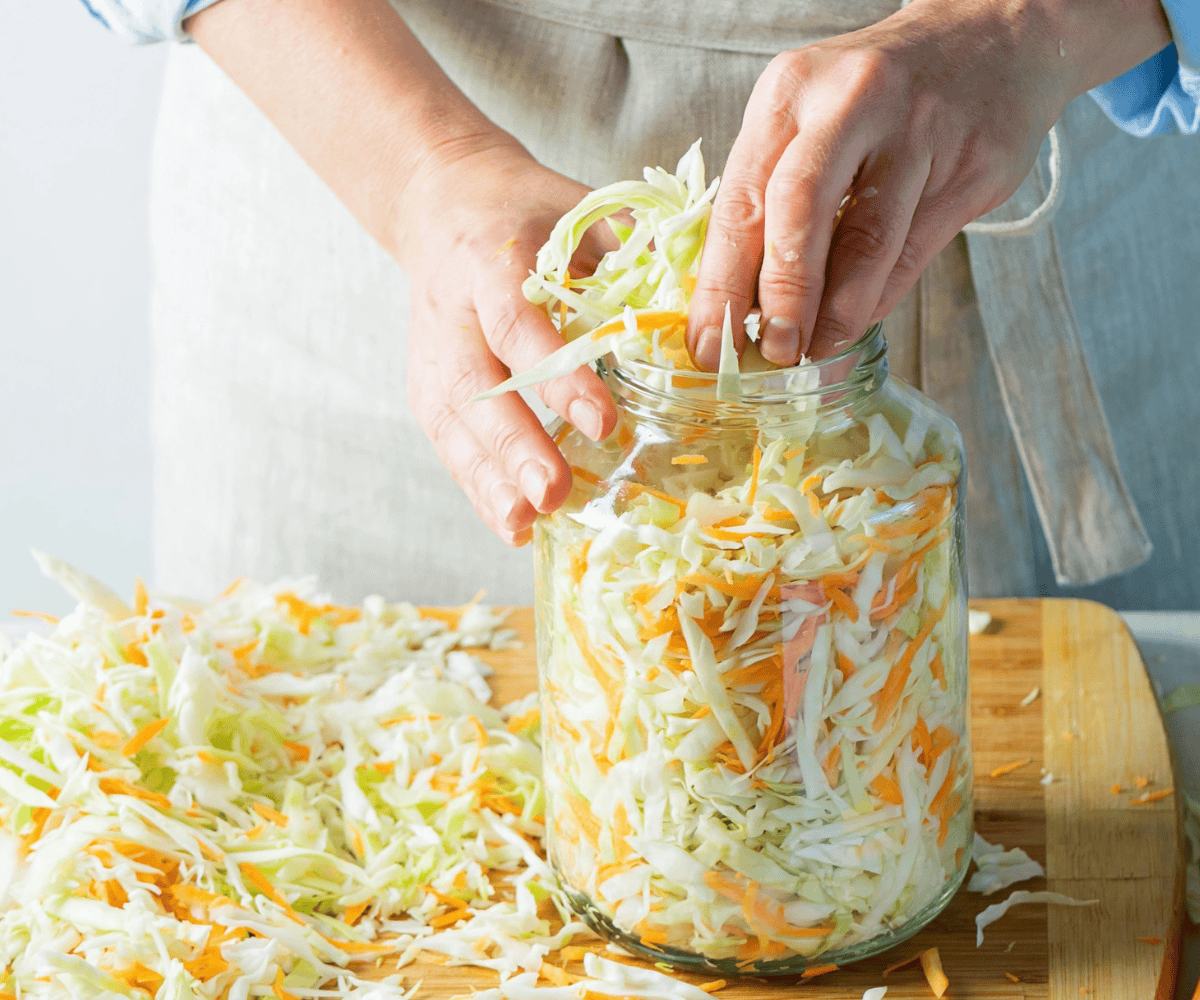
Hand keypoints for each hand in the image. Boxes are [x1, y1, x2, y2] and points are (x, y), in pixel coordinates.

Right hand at [395, 139, 617, 545]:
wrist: (442, 201)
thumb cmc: (527, 212)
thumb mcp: (581, 212)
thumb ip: (632, 259)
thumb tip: (702, 314)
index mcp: (491, 261)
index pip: (520, 324)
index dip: (558, 374)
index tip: (604, 421)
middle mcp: (451, 311)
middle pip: (477, 387)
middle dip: (516, 445)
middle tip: (553, 493)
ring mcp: (432, 353)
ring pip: (455, 424)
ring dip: (489, 479)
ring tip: (525, 524)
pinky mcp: (427, 384)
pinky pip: (449, 442)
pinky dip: (478, 485)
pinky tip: (511, 522)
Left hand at [686, 0, 1170, 367]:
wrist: (990, 36)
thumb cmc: (873, 96)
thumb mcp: (806, 119)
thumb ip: (770, 198)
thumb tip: (736, 303)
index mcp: (789, 93)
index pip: (741, 200)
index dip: (720, 284)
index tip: (707, 344)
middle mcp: (850, 103)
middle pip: (799, 211)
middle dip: (782, 298)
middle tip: (773, 353)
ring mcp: (918, 131)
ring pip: (867, 240)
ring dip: (837, 311)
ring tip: (816, 349)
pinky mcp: (972, 164)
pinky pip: (914, 251)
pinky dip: (879, 297)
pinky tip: (858, 320)